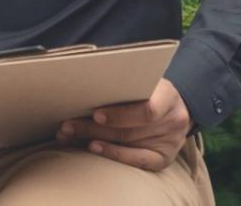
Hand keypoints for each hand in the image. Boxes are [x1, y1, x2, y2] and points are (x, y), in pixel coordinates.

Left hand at [56, 77, 192, 171]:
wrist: (173, 107)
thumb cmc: (147, 88)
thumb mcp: (141, 79)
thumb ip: (120, 82)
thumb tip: (81, 84)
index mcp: (169, 96)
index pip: (148, 110)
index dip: (120, 115)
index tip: (95, 114)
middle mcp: (173, 121)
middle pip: (129, 130)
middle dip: (93, 128)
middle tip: (67, 126)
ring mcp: (170, 142)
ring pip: (127, 144)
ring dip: (94, 139)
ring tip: (68, 135)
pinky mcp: (163, 158)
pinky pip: (137, 161)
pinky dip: (113, 154)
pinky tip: (93, 148)